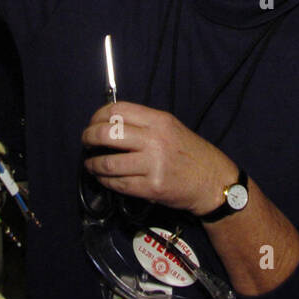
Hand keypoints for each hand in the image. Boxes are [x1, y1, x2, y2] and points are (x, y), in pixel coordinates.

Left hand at [81, 102, 237, 215]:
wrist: (213, 181)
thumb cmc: (190, 153)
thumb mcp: (171, 127)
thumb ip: (143, 123)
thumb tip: (109, 123)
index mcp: (158, 120)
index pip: (118, 111)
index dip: (98, 116)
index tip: (93, 123)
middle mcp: (154, 140)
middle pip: (107, 133)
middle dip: (89, 137)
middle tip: (86, 142)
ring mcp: (152, 165)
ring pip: (108, 163)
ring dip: (93, 164)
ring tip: (91, 164)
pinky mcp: (151, 188)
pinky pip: (118, 184)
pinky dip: (105, 181)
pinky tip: (104, 178)